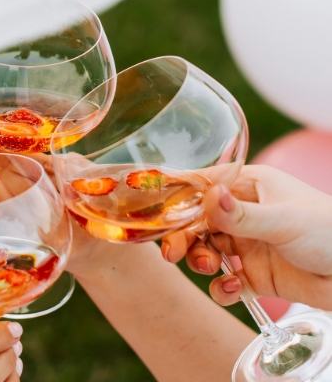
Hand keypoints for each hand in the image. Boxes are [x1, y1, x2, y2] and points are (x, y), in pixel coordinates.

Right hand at [162, 165, 331, 310]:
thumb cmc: (326, 231)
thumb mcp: (283, 220)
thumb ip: (242, 215)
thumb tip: (209, 196)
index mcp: (250, 185)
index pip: (205, 185)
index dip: (180, 197)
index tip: (157, 211)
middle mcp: (244, 212)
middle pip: (199, 221)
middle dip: (183, 235)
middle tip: (172, 252)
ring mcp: (249, 244)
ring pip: (207, 250)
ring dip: (200, 260)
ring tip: (209, 268)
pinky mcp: (256, 275)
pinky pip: (225, 280)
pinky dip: (222, 286)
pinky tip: (233, 287)